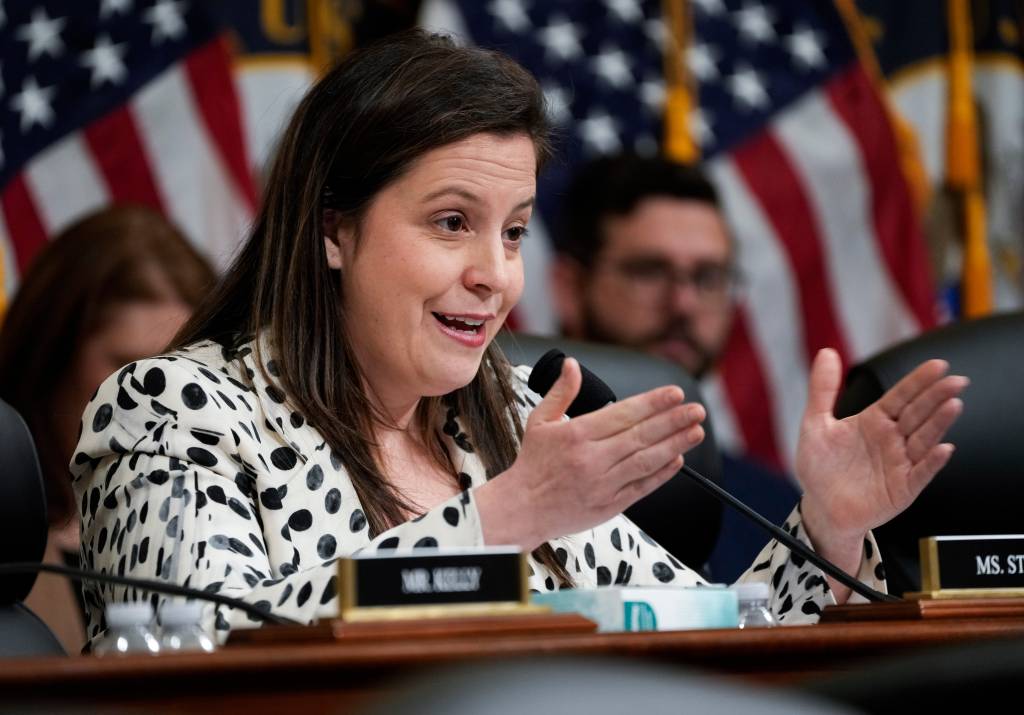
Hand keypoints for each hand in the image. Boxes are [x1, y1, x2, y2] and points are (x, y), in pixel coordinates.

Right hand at [476, 358, 705, 549]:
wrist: (523, 508)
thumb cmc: (532, 464)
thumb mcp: (540, 421)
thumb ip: (561, 392)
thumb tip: (573, 364)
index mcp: (576, 435)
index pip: (623, 414)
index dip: (652, 403)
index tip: (674, 394)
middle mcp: (592, 459)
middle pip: (641, 436)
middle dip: (673, 421)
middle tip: (696, 410)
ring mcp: (603, 484)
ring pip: (646, 461)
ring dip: (675, 445)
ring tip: (696, 431)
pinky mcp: (610, 506)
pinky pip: (642, 487)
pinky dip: (662, 474)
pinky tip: (677, 459)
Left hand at [796, 348, 967, 547]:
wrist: (820, 507)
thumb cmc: (820, 467)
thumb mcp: (815, 424)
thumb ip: (822, 390)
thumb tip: (826, 352)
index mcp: (874, 420)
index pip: (901, 396)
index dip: (918, 381)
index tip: (938, 365)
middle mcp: (892, 439)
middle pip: (918, 414)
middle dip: (937, 397)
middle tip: (955, 381)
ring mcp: (900, 462)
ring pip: (924, 439)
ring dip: (939, 424)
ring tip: (953, 405)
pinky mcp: (903, 487)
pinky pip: (921, 473)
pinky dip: (932, 462)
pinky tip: (943, 448)